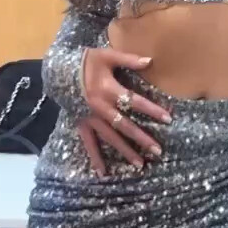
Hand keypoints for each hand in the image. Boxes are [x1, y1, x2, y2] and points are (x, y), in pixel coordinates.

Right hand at [77, 46, 171, 174]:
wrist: (59, 70)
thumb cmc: (86, 62)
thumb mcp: (107, 55)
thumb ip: (128, 59)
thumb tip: (150, 60)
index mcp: (108, 90)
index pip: (134, 102)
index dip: (151, 110)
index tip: (167, 119)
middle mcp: (101, 108)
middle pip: (125, 126)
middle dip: (141, 138)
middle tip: (158, 151)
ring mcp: (91, 118)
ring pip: (110, 138)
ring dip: (125, 151)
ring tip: (139, 164)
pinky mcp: (82, 124)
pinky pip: (89, 144)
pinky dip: (95, 158)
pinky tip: (103, 173)